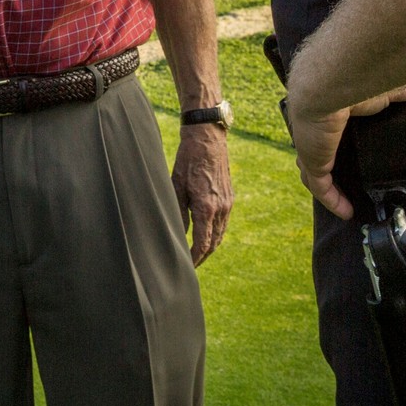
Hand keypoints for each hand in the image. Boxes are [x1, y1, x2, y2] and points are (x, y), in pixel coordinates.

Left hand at [172, 124, 232, 265]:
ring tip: (197, 255)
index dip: (194, 258)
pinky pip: (223, 223)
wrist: (208, 139)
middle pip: (214, 244)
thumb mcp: (176, 186)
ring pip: (220, 235)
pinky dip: (215, 234)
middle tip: (189, 267)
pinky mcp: (230, 198)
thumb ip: (178, 213)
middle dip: (202, 257)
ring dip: (209, 247)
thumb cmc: (188, 160)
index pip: (202, 243)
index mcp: (206, 207)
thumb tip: (176, 234)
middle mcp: (221, 208)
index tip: (185, 267)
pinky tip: (205, 235)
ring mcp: (228, 204)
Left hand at [293, 72, 405, 218]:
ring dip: (328, 181)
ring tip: (345, 195)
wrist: (336, 72)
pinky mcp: (312, 156)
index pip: (333, 118)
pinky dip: (332, 199)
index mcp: (334, 96)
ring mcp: (311, 137)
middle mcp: (318, 117)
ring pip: (314, 164)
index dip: (340, 131)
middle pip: (319, 142)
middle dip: (328, 156)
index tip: (356, 140)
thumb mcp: (396, 79)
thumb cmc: (365, 66)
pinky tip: (346, 211)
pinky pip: (320, 185)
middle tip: (349, 172)